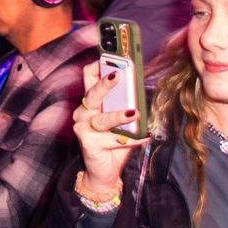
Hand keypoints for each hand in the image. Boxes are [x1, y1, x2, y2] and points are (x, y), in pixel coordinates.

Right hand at [73, 61, 150, 191]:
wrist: (104, 171)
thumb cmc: (114, 141)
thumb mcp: (123, 120)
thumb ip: (128, 105)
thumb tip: (143, 92)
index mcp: (92, 101)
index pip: (89, 76)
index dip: (97, 65)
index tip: (111, 57)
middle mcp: (84, 111)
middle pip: (92, 92)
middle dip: (105, 83)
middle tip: (117, 75)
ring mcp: (83, 127)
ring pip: (102, 119)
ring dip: (119, 116)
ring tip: (134, 114)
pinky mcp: (87, 142)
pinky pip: (111, 139)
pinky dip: (130, 139)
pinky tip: (144, 138)